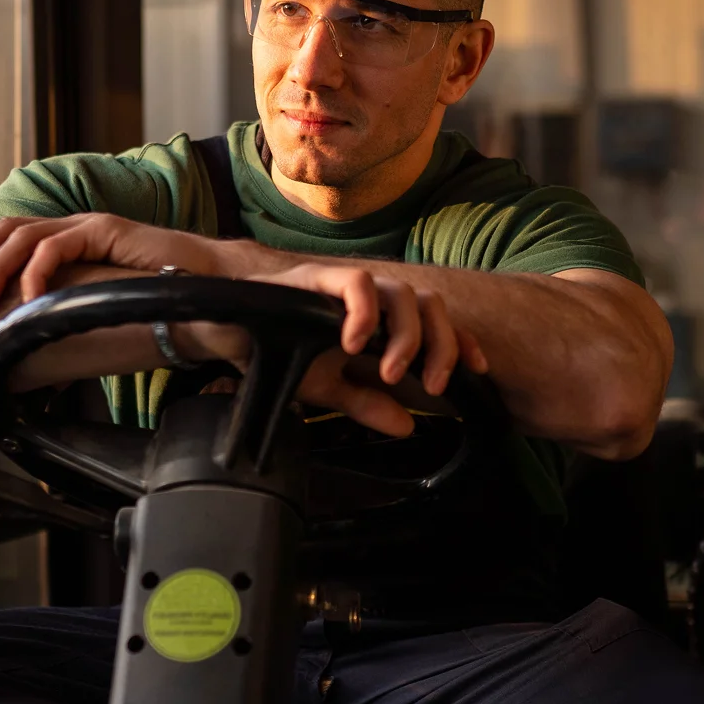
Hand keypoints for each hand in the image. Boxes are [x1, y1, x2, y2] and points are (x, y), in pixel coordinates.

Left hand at [0, 213, 218, 311]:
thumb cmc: (161, 293)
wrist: (207, 280)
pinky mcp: (105, 232)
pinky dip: (36, 271)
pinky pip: (57, 247)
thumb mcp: (103, 296)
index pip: (12, 232)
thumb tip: (42, 328)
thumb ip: (74, 301)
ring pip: (24, 237)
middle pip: (6, 229)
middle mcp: (75, 224)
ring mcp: (90, 224)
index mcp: (71, 235)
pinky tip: (26, 297)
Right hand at [189, 263, 488, 437]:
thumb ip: (367, 404)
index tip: (477, 371)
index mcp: (379, 320)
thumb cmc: (277, 352)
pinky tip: (355, 343)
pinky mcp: (317, 278)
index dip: (460, 342)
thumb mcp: (327, 389)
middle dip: (440, 344)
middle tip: (432, 385)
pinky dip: (365, 312)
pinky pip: (357, 283)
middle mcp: (370, 298)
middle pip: (429, 305)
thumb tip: (407, 426)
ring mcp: (345, 285)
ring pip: (401, 293)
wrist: (226, 333)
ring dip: (406, 335)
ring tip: (391, 372)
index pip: (435, 322)